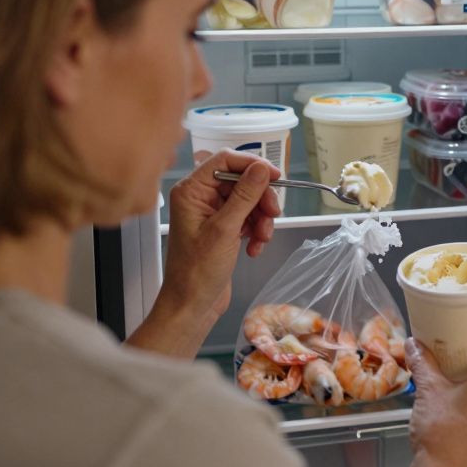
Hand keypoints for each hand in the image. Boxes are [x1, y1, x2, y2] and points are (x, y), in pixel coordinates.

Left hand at [125, 150, 280, 358]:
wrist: (192, 305)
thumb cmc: (197, 271)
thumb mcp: (225, 229)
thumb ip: (245, 195)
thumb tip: (262, 168)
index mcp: (191, 191)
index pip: (225, 160)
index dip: (252, 165)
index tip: (275, 176)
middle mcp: (200, 198)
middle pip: (242, 181)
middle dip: (260, 199)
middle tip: (273, 214)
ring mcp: (212, 214)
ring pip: (249, 200)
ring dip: (261, 218)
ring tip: (261, 239)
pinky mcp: (223, 228)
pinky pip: (248, 218)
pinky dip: (256, 231)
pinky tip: (254, 249)